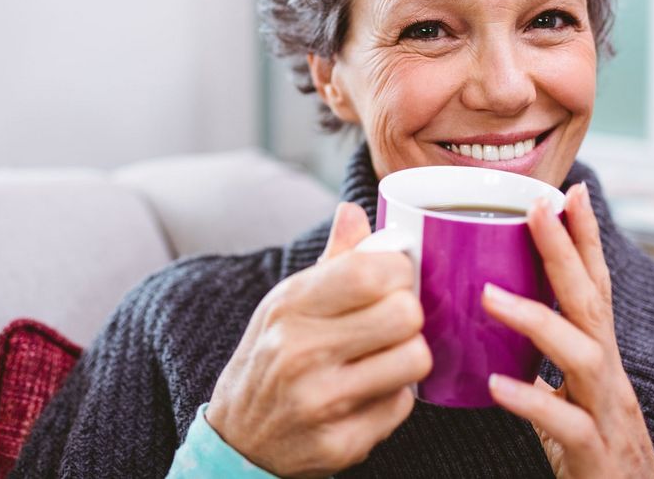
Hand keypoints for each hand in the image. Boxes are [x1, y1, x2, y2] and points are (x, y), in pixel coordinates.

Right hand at [206, 203, 431, 477]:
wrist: (238, 439)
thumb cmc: (271, 357)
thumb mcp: (287, 303)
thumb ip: (332, 260)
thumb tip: (354, 211)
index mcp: (290, 305)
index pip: (372, 271)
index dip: (400, 271)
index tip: (394, 280)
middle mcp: (301, 351)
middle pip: (406, 314)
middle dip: (408, 316)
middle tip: (391, 323)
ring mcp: (320, 401)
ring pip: (415, 359)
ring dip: (407, 357)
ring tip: (383, 357)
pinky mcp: (340, 443)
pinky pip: (403, 406)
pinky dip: (393, 398)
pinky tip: (366, 393)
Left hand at [481, 183, 653, 477]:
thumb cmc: (595, 456)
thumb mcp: (570, 401)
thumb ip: (541, 368)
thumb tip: (496, 330)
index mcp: (599, 360)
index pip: (594, 288)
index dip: (585, 239)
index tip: (570, 190)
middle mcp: (609, 377)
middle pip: (591, 302)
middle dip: (566, 250)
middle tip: (538, 205)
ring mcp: (607, 414)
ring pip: (584, 356)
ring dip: (538, 319)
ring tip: (490, 296)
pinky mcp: (597, 454)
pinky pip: (567, 424)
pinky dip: (534, 402)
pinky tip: (498, 386)